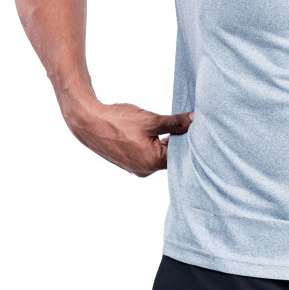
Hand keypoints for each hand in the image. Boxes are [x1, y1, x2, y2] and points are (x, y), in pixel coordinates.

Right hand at [66, 102, 194, 176]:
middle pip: (171, 157)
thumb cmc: (119, 121)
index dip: (191, 141)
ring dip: (169, 142)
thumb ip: (175, 122)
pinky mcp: (130, 162)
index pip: (181, 155)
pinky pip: (150, 155)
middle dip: (181, 141)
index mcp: (152, 162)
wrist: (90, 123)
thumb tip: (195, 120)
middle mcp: (145, 170)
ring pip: (160, 155)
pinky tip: (160, 131)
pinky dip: (157, 144)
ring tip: (175, 126)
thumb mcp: (152, 120)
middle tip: (191, 125)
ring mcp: (137, 167)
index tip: (198, 129)